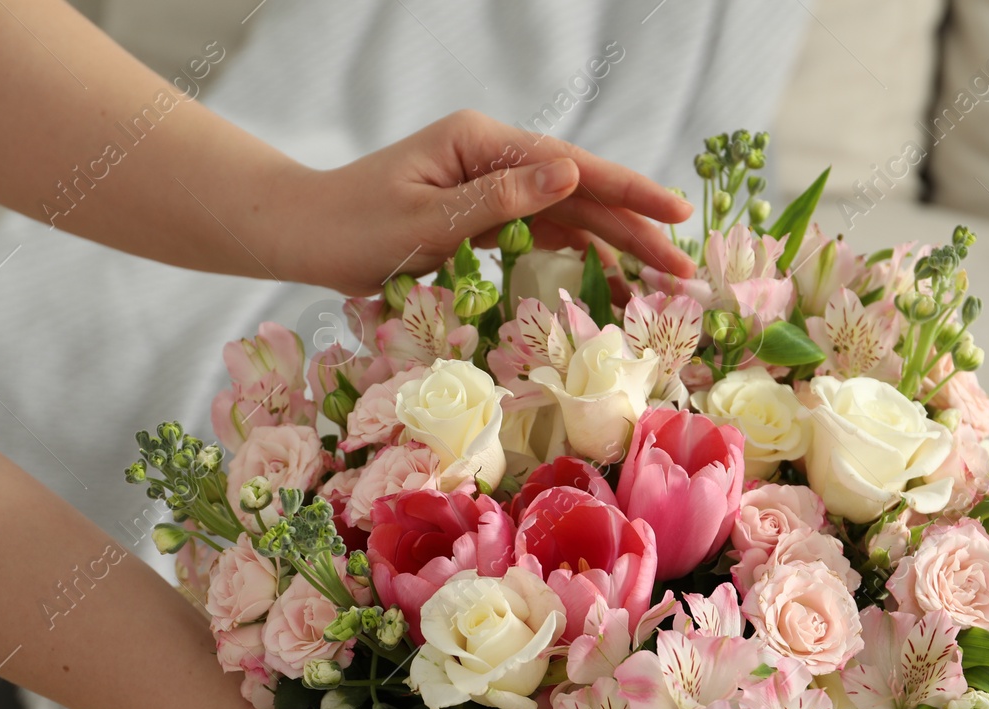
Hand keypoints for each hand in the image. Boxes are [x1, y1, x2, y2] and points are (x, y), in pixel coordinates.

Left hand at [273, 109, 696, 294]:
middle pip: (580, 192)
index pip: (571, 168)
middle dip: (635, 231)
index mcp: (482, 144)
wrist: (302, 234)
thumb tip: (568, 174)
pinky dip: (575, 257)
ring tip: (659, 284)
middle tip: (685, 271)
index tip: (676, 214)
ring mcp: (489, 184)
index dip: (630, 193)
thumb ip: (501, 200)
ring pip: (567, 216)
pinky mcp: (481, 213)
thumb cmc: (351, 229)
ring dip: (614, 248)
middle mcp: (493, 156)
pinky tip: (607, 282)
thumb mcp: (427, 221)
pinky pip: (540, 234)